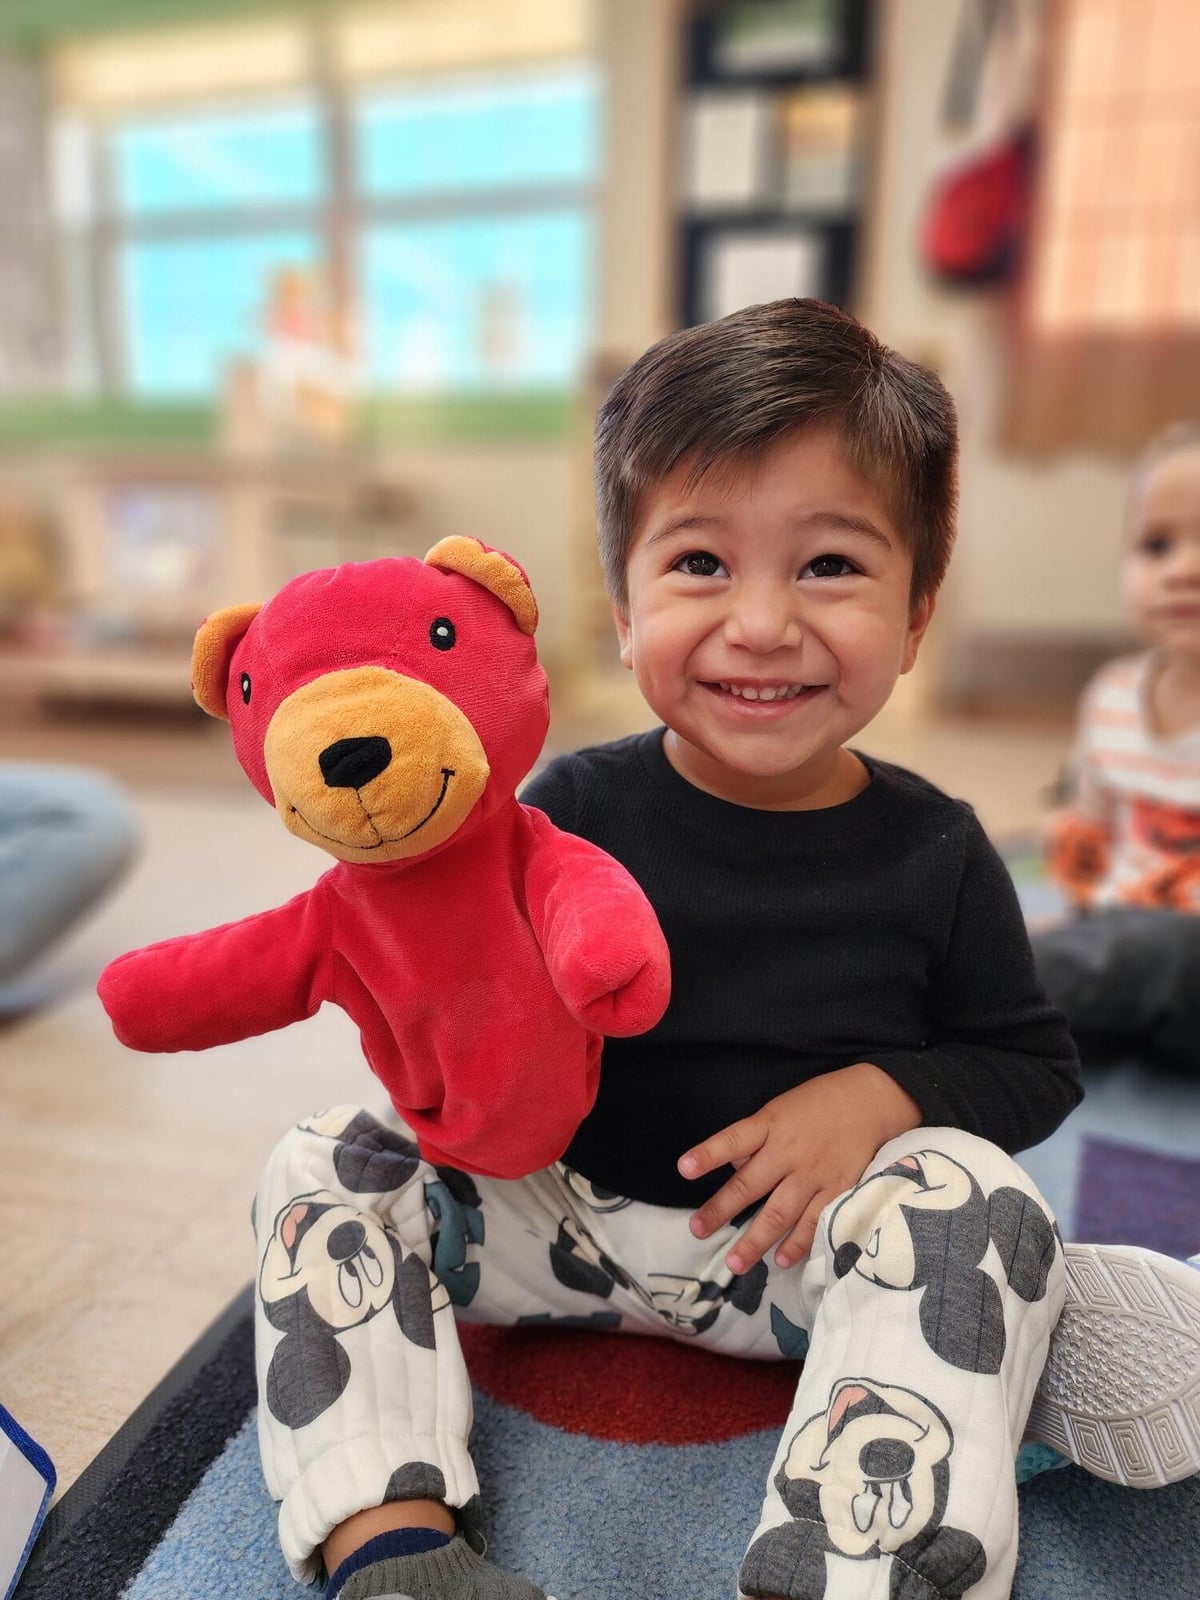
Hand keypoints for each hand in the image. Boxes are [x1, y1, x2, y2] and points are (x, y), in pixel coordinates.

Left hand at [677, 1063, 920, 1274]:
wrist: (869, 1101)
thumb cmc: (816, 1105)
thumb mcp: (779, 1110)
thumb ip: (755, 1140)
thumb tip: (732, 1168)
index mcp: (770, 1125)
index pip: (733, 1139)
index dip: (708, 1154)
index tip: (683, 1168)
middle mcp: (789, 1151)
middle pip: (749, 1185)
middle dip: (721, 1210)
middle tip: (697, 1231)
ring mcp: (814, 1173)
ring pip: (779, 1213)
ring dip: (755, 1240)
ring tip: (735, 1262)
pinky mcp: (838, 1189)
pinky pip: (814, 1222)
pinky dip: (797, 1244)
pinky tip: (781, 1260)